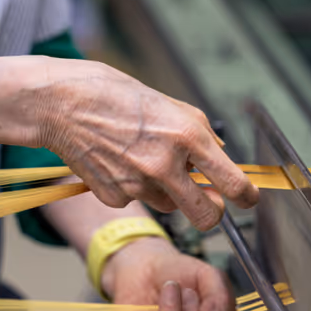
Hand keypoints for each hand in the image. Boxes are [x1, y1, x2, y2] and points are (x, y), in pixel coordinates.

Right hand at [0, 56, 258, 230]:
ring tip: (142, 158)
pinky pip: (135, 201)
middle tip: (207, 199)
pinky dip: (132, 187)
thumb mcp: (170, 104)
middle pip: (207, 215)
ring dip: (166, 191)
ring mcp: (137, 184)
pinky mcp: (113, 196)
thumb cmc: (116, 95)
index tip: (248, 199)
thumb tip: (219, 159)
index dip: (247, 197)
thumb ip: (198, 134)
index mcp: (187, 136)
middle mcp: (165, 165)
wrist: (62, 102)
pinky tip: (117, 161)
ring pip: (168, 206)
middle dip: (211, 211)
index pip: (233, 184)